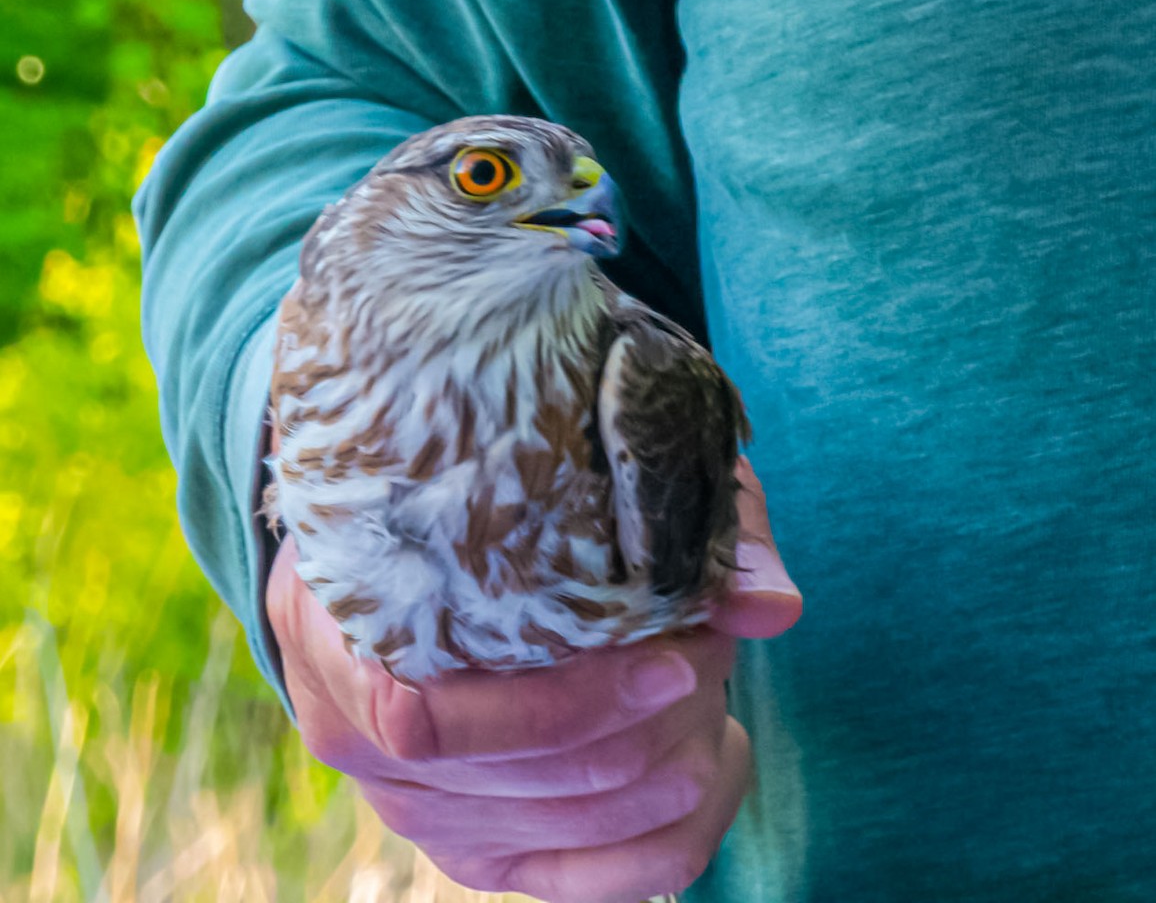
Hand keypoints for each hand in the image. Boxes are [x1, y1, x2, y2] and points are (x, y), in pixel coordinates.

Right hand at [266, 457, 801, 902]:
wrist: (396, 558)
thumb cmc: (469, 501)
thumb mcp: (548, 472)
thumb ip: (668, 520)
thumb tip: (772, 606)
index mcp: (339, 641)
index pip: (435, 721)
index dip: (571, 700)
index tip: (674, 650)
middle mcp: (366, 744)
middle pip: (540, 776)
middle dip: (661, 712)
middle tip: (715, 639)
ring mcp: (422, 812)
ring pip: (584, 828)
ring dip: (681, 755)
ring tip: (715, 677)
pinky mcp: (478, 854)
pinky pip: (602, 884)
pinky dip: (686, 831)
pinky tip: (721, 752)